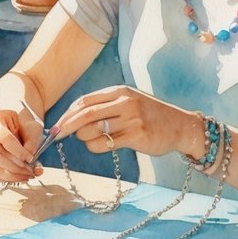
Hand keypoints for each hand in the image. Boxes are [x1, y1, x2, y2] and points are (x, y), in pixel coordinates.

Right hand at [0, 108, 45, 182]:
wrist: (10, 124)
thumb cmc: (23, 125)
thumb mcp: (31, 127)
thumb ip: (32, 143)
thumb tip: (30, 162)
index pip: (5, 138)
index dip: (18, 151)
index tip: (31, 158)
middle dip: (15, 167)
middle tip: (30, 172)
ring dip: (8, 175)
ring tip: (25, 177)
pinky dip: (1, 178)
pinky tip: (16, 178)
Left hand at [53, 85, 194, 155]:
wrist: (181, 126)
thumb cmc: (151, 117)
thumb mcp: (129, 102)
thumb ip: (106, 106)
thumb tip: (74, 118)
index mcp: (120, 91)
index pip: (85, 101)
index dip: (67, 113)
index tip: (57, 124)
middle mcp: (125, 102)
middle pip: (85, 114)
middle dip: (66, 126)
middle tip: (55, 136)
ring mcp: (131, 119)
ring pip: (93, 130)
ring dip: (84, 138)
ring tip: (92, 140)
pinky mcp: (137, 136)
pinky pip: (105, 144)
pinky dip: (96, 147)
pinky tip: (101, 146)